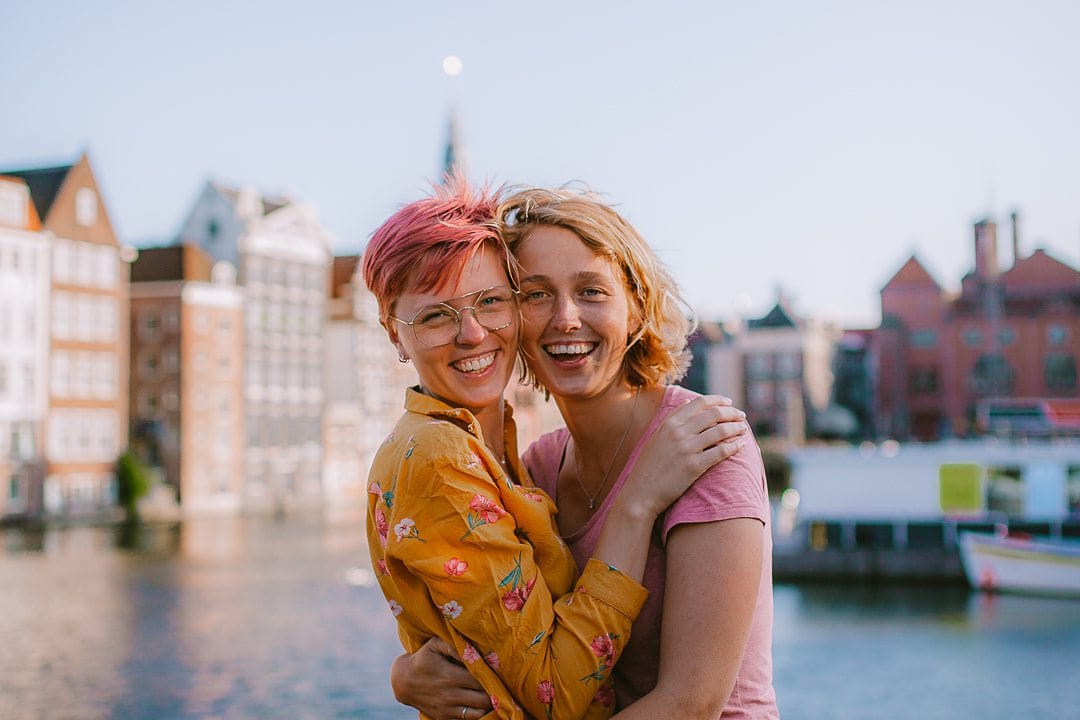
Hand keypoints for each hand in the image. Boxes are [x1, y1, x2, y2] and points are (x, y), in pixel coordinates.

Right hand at [390, 637, 492, 719]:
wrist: (403, 681)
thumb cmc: (423, 658)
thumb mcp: (435, 644)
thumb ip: (454, 645)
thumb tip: (473, 650)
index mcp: (450, 675)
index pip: (480, 680)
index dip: (493, 678)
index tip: (502, 673)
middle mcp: (450, 694)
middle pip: (483, 698)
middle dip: (496, 693)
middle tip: (504, 686)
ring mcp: (447, 708)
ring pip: (478, 713)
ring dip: (490, 706)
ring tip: (498, 698)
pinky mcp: (444, 717)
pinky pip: (467, 719)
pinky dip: (479, 714)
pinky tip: (485, 706)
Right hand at [618, 395, 746, 516]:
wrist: (641, 492)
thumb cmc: (649, 466)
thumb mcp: (656, 437)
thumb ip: (672, 419)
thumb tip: (689, 403)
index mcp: (669, 423)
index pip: (699, 403)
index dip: (718, 401)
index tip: (728, 403)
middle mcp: (678, 432)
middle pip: (713, 414)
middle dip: (731, 413)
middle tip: (741, 416)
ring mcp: (686, 449)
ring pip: (720, 431)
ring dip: (736, 428)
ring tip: (743, 429)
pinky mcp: (694, 466)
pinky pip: (721, 452)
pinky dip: (734, 446)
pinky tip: (740, 445)